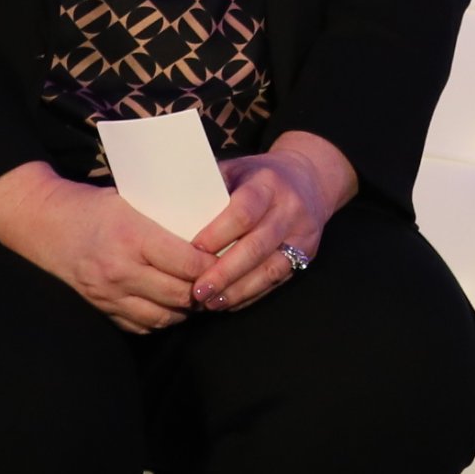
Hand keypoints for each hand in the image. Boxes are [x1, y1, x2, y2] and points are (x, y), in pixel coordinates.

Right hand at [0, 162, 207, 332]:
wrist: (44, 223)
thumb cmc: (94, 206)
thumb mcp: (132, 200)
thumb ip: (167, 218)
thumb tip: (211, 227)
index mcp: (132, 237)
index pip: (187, 262)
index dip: (213, 265)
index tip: (227, 259)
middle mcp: (120, 270)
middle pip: (179, 294)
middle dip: (205, 290)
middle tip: (219, 281)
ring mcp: (108, 294)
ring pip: (163, 316)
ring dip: (185, 309)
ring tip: (199, 295)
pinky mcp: (100, 307)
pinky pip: (140, 326)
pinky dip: (161, 319)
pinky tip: (171, 306)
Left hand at [188, 130, 355, 311]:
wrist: (309, 180)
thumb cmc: (257, 177)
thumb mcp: (236, 170)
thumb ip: (208, 188)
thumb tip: (164, 206)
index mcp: (268, 183)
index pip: (244, 211)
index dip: (217, 234)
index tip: (192, 251)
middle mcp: (290, 208)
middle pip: (257, 246)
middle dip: (225, 272)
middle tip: (197, 292)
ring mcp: (302, 234)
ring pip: (270, 268)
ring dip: (238, 289)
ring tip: (210, 303)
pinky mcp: (308, 254)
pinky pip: (278, 279)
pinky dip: (252, 294)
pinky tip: (229, 302)